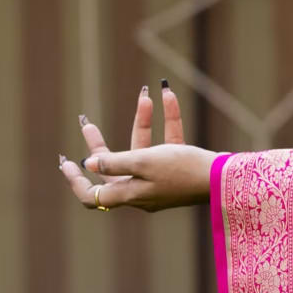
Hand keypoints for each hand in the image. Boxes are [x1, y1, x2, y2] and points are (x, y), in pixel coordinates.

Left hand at [58, 82, 215, 213]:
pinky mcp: (179, 168)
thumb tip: (90, 165)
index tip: (67, 162)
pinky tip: (168, 96)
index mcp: (132, 193)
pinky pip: (167, 144)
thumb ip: (115, 162)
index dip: (78, 182)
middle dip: (101, 143)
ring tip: (143, 96)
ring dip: (141, 122)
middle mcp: (144, 190)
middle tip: (86, 123)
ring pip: (142, 150)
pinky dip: (167, 122)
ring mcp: (161, 180)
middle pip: (113, 168)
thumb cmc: (183, 170)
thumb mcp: (144, 162)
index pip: (95, 196)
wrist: (225, 178)